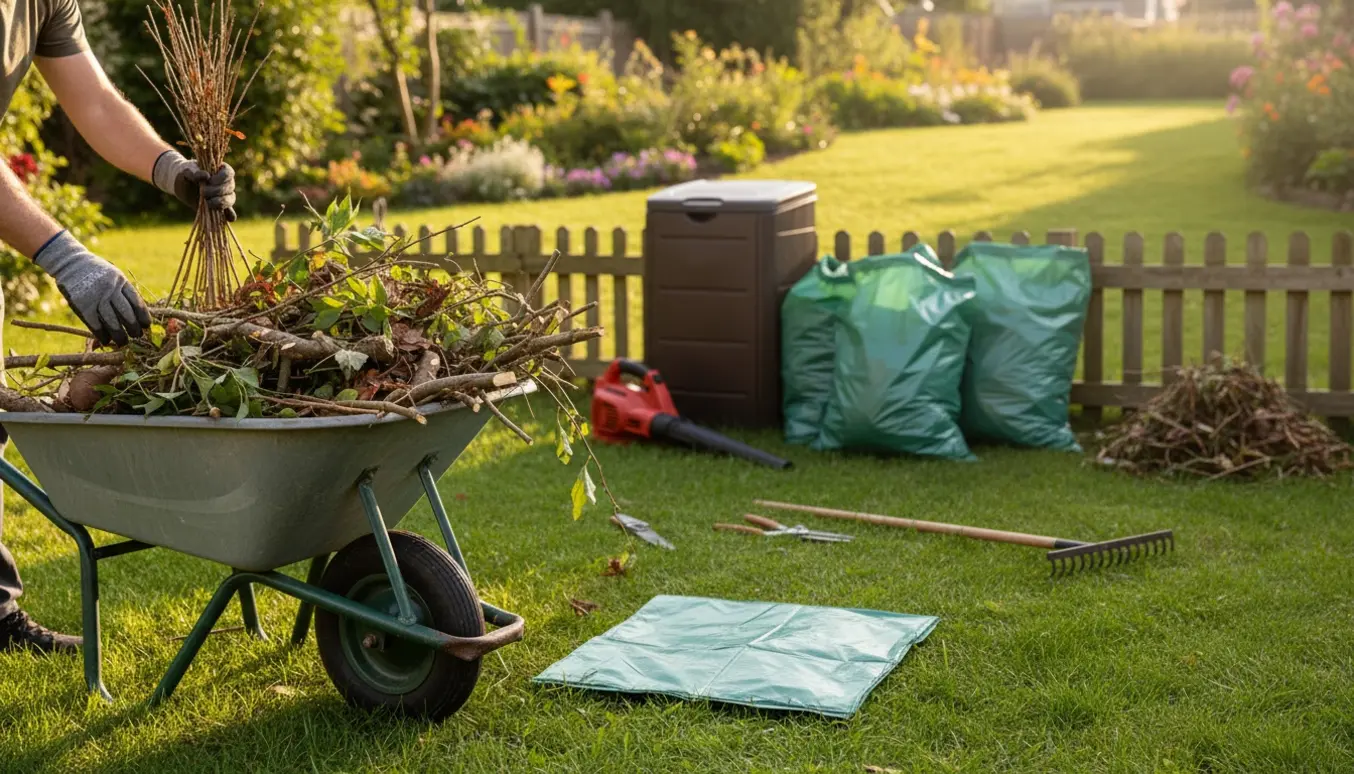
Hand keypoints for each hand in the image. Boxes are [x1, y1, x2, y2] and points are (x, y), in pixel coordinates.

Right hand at [33, 230, 152, 346]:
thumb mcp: (113, 274)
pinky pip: (95, 324)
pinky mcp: (82, 305)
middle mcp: (110, 289)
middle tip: (137, 336)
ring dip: (119, 335)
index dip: (143, 317)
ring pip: (112, 322)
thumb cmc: (96, 272)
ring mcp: (96, 297)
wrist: (70, 263)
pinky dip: (101, 334)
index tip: (146, 326)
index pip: (136, 302)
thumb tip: (137, 313)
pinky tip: (106, 340)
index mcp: (121, 281)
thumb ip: (123, 290)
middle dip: (133, 328)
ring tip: (123, 342)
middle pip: (126, 314)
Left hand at [152, 150, 236, 221]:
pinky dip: (230, 215)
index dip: (222, 178)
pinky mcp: (220, 207)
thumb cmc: (188, 174)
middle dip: (217, 191)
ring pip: (230, 199)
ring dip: (221, 202)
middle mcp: (226, 183)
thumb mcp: (188, 171)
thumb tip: (206, 175)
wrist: (184, 185)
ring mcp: (225, 195)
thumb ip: (195, 172)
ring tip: (208, 203)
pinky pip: (229, 212)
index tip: (210, 180)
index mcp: (221, 171)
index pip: (229, 173)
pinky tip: (228, 219)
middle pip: (230, 187)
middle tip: (203, 192)